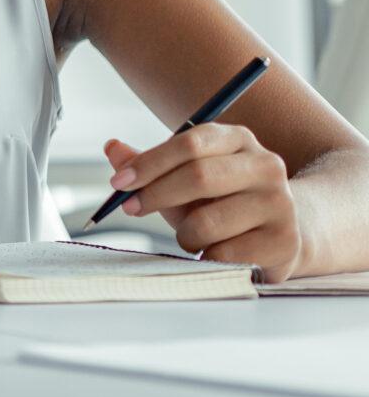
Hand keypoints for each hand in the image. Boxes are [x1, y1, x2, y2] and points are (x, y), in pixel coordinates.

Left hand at [106, 126, 300, 279]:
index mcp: (238, 140)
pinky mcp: (284, 242)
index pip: (189, 142)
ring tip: (190, 237)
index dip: (149, 162)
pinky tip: (213, 252)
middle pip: (199, 176)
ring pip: (208, 221)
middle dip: (155, 194)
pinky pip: (224, 254)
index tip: (118, 182)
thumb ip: (149, 164)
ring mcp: (280, 204)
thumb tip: (111, 147)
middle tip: (131, 208)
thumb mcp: (185, 178)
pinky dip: (205, 256)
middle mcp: (265, 166)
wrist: (284, 234)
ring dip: (184, 234)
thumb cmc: (223, 202)